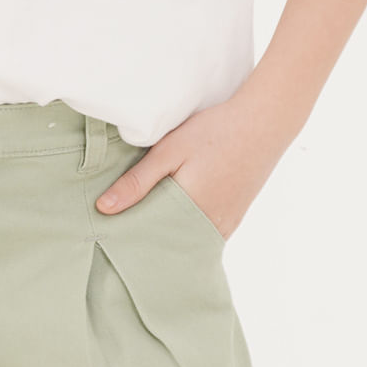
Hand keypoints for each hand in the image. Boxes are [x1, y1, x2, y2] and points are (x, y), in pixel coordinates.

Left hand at [94, 95, 281, 241]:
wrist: (263, 123)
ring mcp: (225, 226)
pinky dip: (187, 229)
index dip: (128, 233)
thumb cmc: (214, 132)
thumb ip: (138, 181)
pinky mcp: (234, 219)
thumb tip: (104, 208)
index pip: (149, 238)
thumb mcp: (170, 150)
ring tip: (144, 221)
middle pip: (168, 243)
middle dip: (146, 237)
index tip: (107, 231)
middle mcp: (209, 227)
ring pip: (186, 240)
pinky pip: (204, 235)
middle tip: (120, 228)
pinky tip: (174, 217)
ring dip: (167, 233)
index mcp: (189, 211)